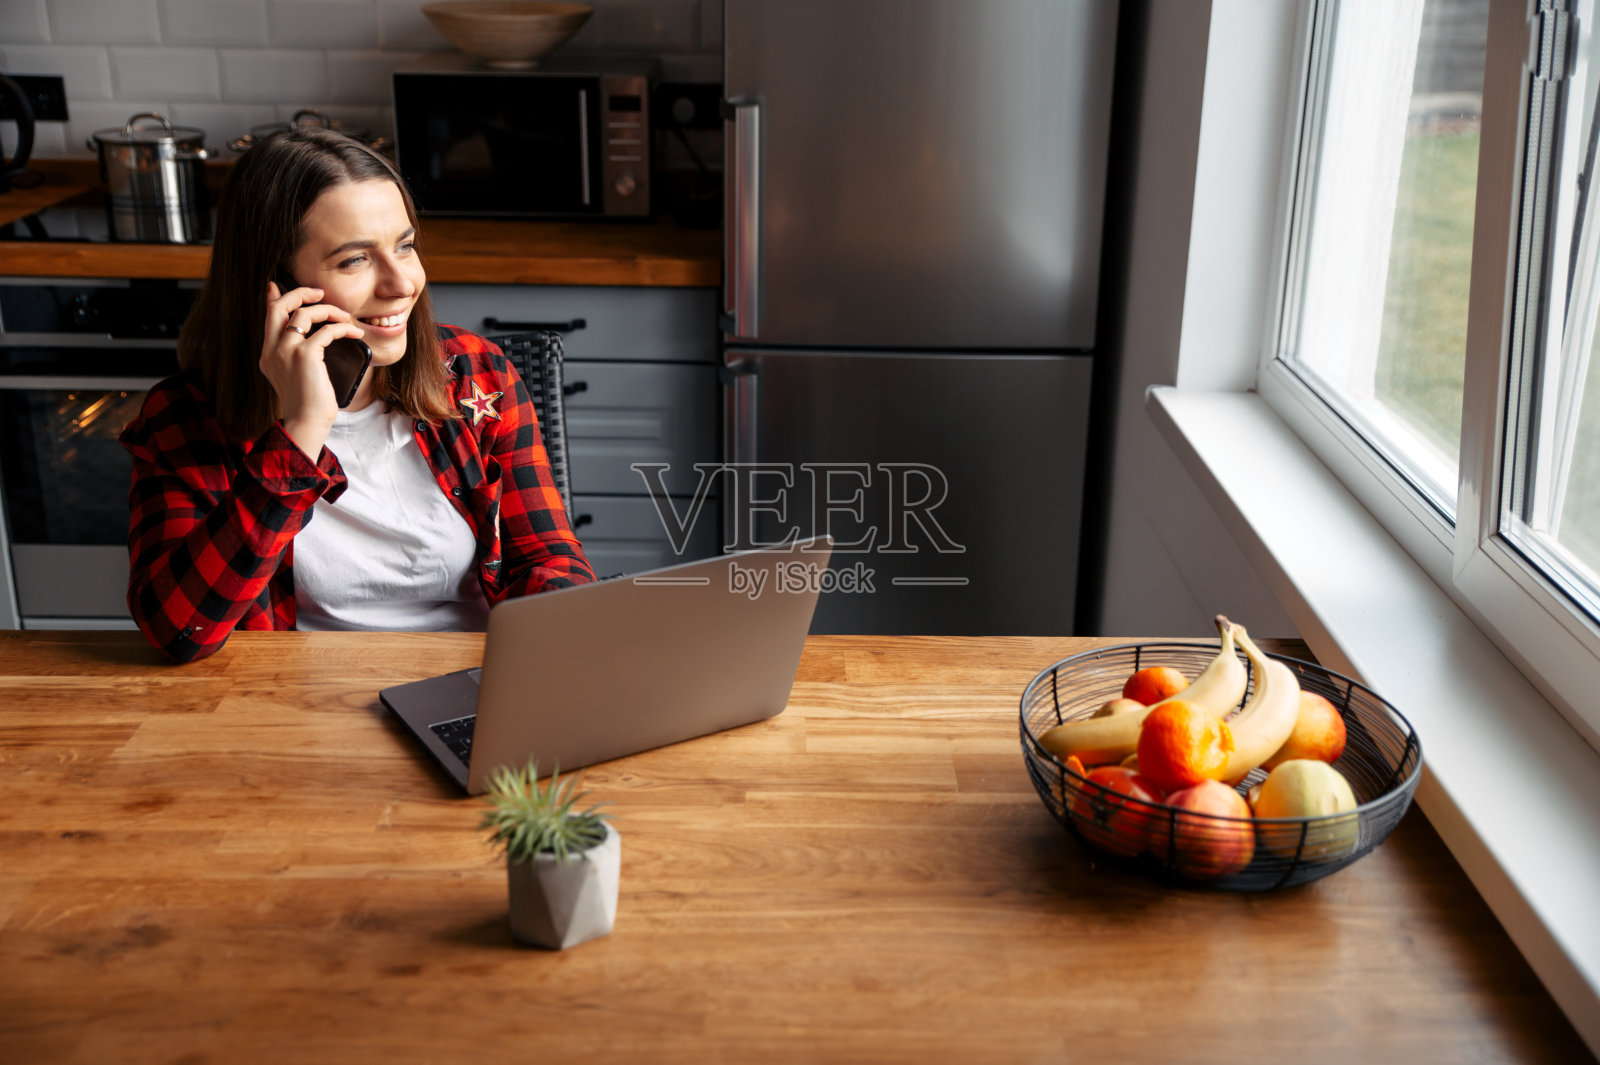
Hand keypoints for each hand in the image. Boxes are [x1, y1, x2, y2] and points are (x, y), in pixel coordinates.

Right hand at [260, 280, 365, 457]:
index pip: (269, 317)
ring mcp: (287, 351)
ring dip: (329, 311)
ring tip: (345, 318)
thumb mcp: (296, 377)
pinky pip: (326, 331)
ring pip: (305, 313)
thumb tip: (312, 339)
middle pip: (280, 307)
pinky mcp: (305, 356)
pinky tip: (354, 334)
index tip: (277, 285)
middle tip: (319, 293)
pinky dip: (343, 329)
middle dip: (300, 293)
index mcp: (268, 354)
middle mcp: (273, 350)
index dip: (274, 298)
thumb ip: (295, 356)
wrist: (306, 423)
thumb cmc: (308, 404)